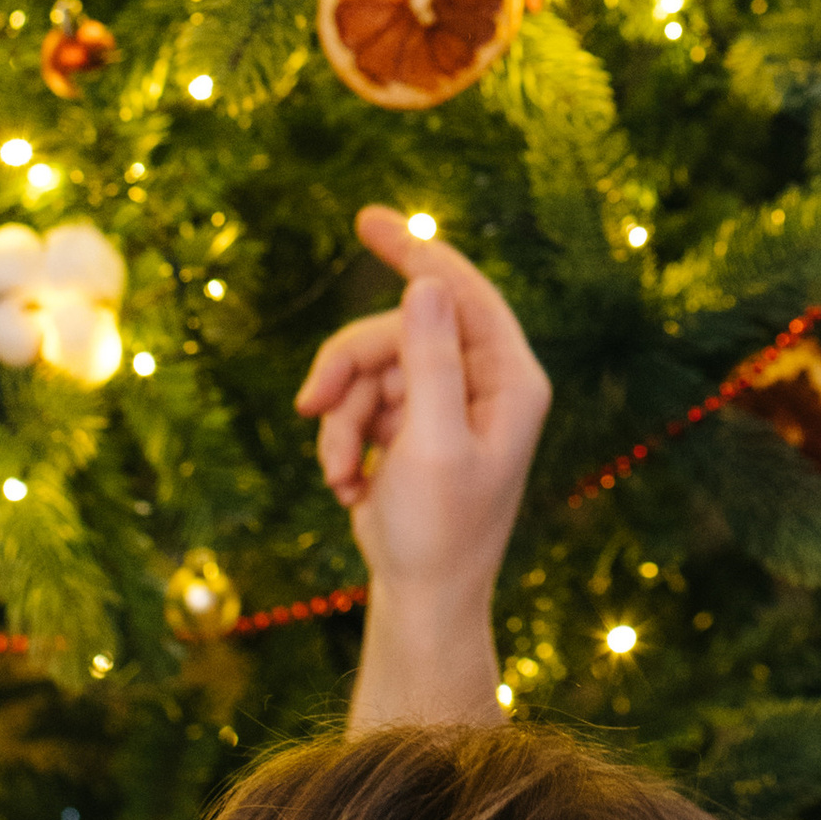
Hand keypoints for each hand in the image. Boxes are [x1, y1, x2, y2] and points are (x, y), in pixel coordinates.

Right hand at [297, 213, 547, 726]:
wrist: (421, 601)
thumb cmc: (439, 531)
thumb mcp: (431, 443)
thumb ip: (430, 360)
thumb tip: (427, 280)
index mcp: (510, 379)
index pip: (461, 291)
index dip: (415, 250)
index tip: (366, 218)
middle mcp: (483, 383)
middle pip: (398, 330)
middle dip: (349, 369)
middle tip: (311, 403)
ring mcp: (445, 404)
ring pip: (370, 368)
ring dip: (341, 418)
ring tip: (338, 474)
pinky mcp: (412, 427)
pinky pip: (360, 402)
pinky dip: (342, 439)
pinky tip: (347, 486)